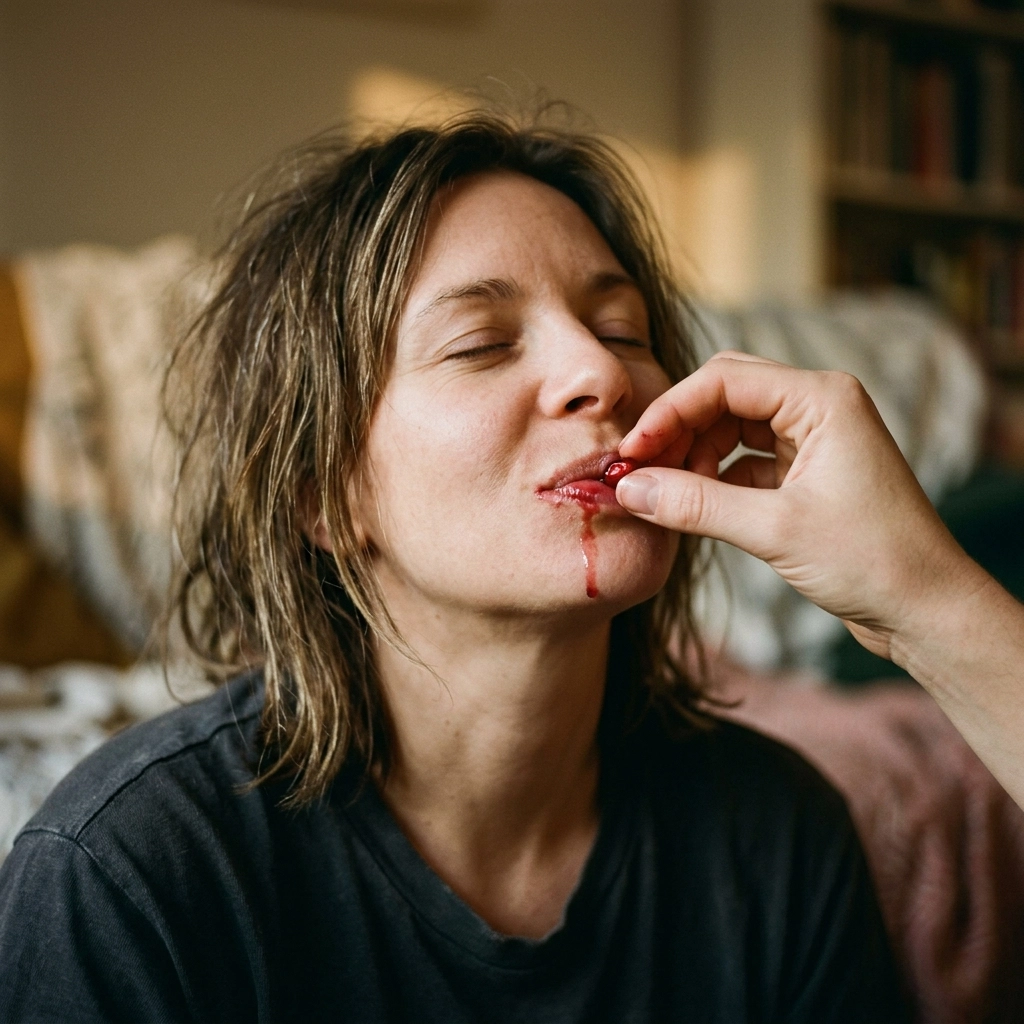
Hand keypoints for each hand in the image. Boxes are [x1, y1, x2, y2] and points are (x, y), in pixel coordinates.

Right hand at [616, 352, 982, 662]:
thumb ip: (695, 504)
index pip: (723, 379)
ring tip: (663, 494)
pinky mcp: (806, 472)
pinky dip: (713, 479)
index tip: (632, 453)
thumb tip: (629, 490)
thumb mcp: (773, 530)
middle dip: (678, 428)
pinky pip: (744, 460)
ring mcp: (814, 439)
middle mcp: (819, 406)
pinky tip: (690, 506)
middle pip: (724, 394)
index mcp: (822, 398)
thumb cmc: (872, 561)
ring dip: (693, 456)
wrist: (925, 610)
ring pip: (730, 427)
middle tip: (638, 469)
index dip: (670, 412)